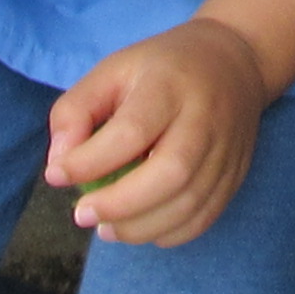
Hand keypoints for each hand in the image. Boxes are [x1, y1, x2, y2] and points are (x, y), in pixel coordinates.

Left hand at [45, 19, 267, 246]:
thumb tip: (59, 165)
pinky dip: (169, 233)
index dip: (89, 162)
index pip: (131, 132)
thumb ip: (75, 112)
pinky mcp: (237, 172)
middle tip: (82, 214)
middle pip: (170, 173)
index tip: (57, 176)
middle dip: (120, 204)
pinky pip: (205, 216)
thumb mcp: (111, 71)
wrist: (234, 60)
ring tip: (106, 228)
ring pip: (189, 203)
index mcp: (169, 85)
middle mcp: (204, 117)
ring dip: (140, 227)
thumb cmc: (160, 70)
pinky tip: (141, 227)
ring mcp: (226, 148)